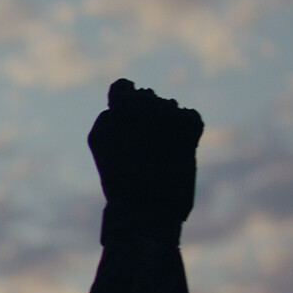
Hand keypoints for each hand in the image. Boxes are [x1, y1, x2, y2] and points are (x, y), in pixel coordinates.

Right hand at [88, 78, 201, 240]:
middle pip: (147, 97)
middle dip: (144, 114)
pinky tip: (175, 148)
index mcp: (121, 106)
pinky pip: (190, 116)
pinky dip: (185, 128)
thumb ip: (107, 117)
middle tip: (141, 142)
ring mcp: (172, 114)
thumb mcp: (99, 143)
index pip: (123, 87)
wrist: (147, 205)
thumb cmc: (118, 176)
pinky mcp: (192, 127)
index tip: (123, 116)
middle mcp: (149, 103)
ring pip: (169, 106)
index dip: (122, 101)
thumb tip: (119, 105)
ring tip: (158, 150)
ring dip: (164, 122)